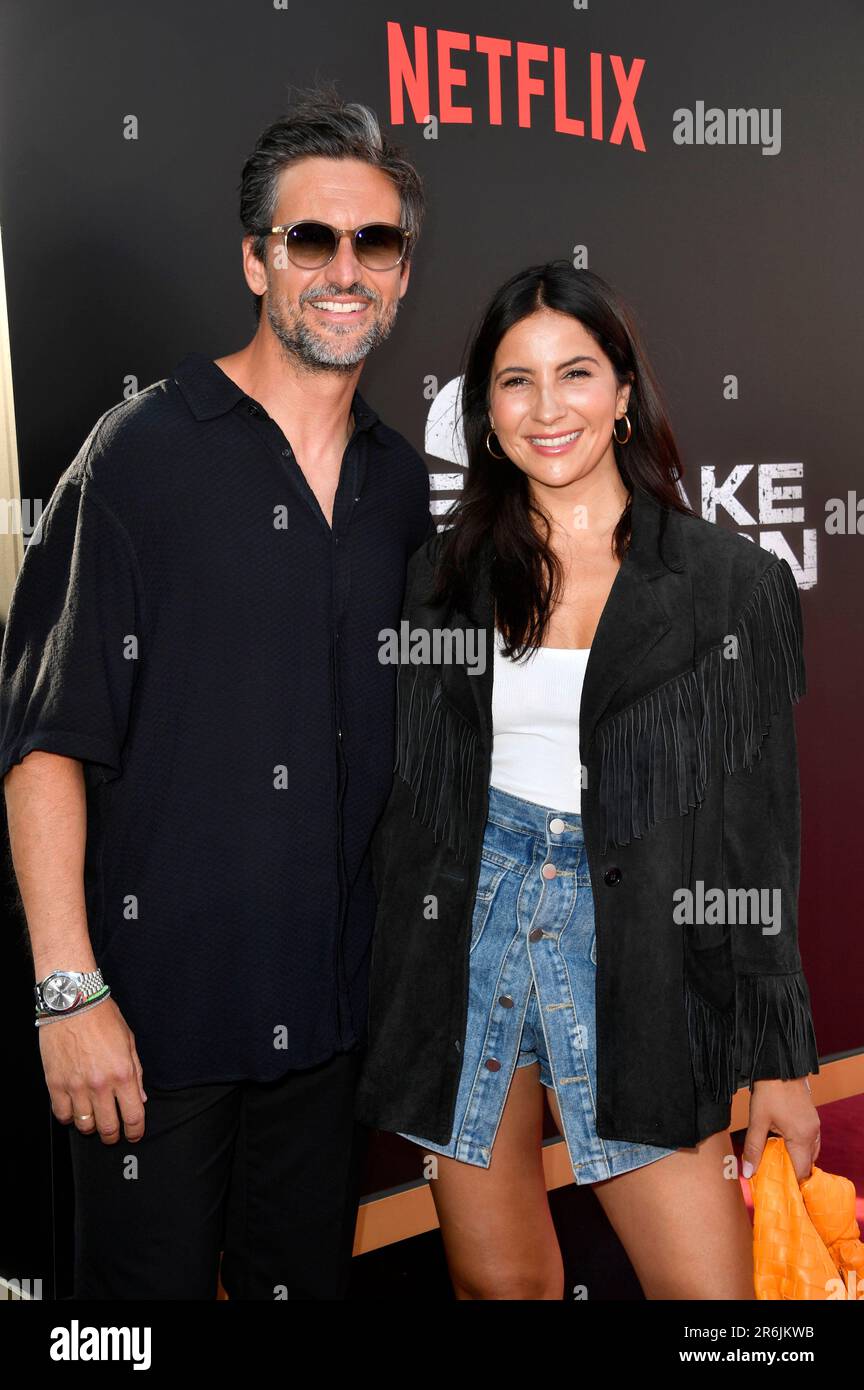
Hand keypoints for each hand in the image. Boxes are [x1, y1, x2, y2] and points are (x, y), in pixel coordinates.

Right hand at [39, 997, 147, 1143]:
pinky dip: (69, 1117)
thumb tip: (140, 1097)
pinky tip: (74, 1110)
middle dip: (113, 1136)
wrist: (73, 1003)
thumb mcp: (129, 1041)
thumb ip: (136, 1072)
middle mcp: (100, 1084)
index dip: (135, 1131)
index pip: (133, 1116)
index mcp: (122, 1073)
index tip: (134, 1134)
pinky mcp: (55, 1083)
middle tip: (114, 1134)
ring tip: (94, 1121)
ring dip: (91, 1127)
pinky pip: (62, 1114)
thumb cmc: (102, 1017)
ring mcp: (76, 1086)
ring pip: (84, 1125)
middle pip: (108, 1127)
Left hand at [742, 1077, 819, 1183]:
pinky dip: (800, 1148)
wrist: (779, 1065)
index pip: (801, 1172)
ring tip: (777, 1163)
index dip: (790, 1182)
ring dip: (796, 1159)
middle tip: (775, 1178)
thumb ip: (753, 1148)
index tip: (777, 1188)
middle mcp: (813, 1134)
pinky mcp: (812, 1119)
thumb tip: (748, 1172)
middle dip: (793, 1172)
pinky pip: (810, 1142)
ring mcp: (815, 1126)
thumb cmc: (769, 1091)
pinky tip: (784, 1146)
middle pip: (807, 1164)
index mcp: (802, 1138)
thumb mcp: (757, 1121)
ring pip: (810, 1153)